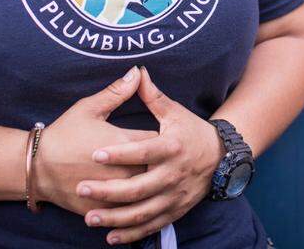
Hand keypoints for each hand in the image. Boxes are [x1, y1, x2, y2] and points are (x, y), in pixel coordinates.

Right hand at [34, 65, 159, 214]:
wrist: (38, 168)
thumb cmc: (64, 134)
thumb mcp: (89, 108)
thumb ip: (117, 92)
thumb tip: (138, 72)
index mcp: (124, 142)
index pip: (159, 141)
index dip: (164, 138)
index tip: (166, 136)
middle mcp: (124, 169)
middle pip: (158, 168)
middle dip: (161, 163)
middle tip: (165, 158)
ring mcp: (115, 192)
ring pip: (146, 191)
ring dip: (151, 184)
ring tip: (156, 179)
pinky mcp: (106, 208)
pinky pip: (129, 210)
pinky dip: (136, 205)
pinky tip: (141, 200)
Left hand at [76, 66, 225, 244]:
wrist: (221, 157)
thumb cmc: (191, 131)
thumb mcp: (174, 112)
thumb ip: (152, 96)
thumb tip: (136, 72)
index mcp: (171, 147)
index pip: (142, 151)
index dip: (119, 153)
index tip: (95, 154)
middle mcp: (173, 174)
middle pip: (139, 187)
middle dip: (109, 191)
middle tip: (82, 189)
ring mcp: (175, 196)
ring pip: (143, 211)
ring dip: (115, 218)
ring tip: (90, 218)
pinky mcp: (175, 210)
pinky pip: (152, 225)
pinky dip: (132, 234)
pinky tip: (110, 236)